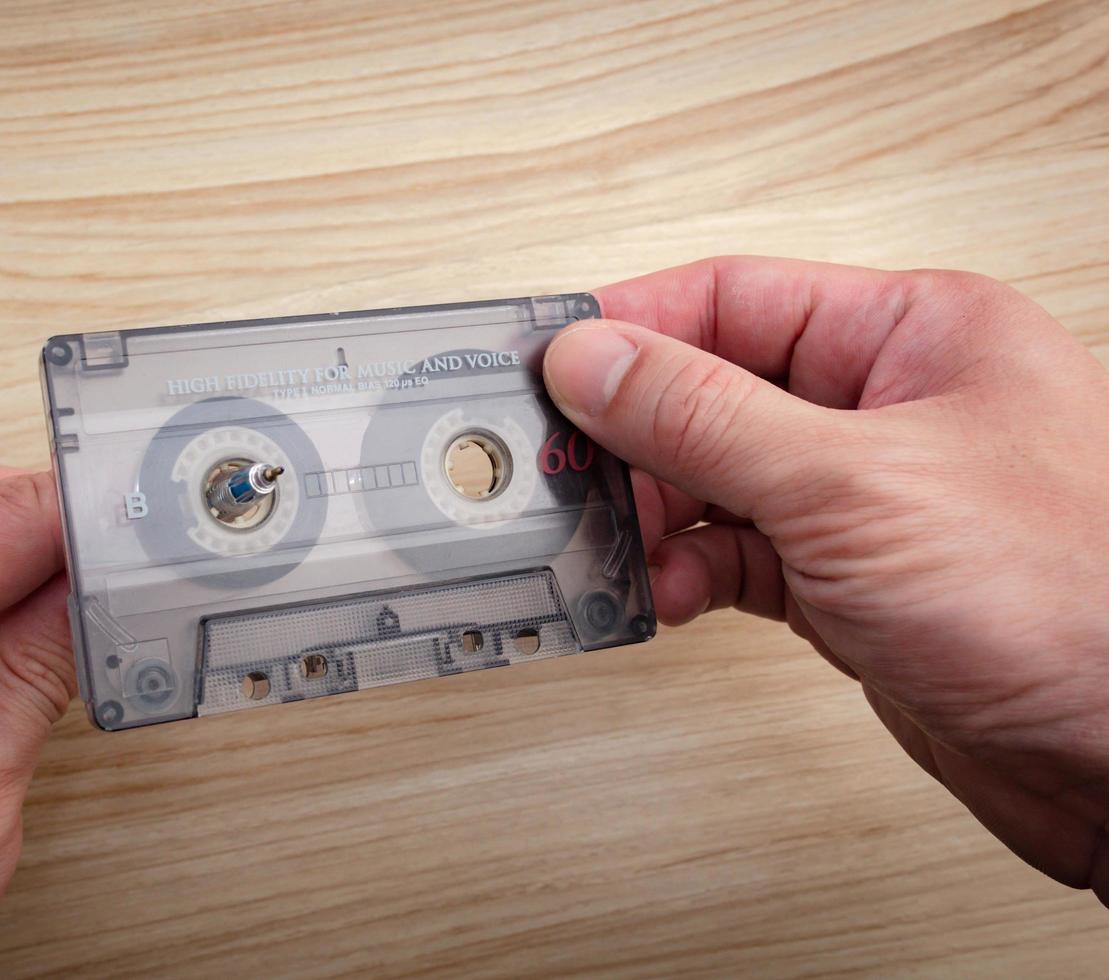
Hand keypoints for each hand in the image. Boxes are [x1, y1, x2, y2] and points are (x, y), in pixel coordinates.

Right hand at [544, 257, 1108, 902]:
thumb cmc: (1071, 599)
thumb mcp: (852, 484)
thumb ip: (704, 417)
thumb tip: (592, 359)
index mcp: (912, 334)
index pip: (731, 299)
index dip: (627, 328)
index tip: (544, 366)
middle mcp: (885, 407)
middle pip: (711, 391)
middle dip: (630, 438)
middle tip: (561, 476)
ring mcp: (866, 498)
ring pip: (716, 481)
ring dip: (651, 517)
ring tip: (609, 547)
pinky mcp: (851, 582)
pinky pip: (736, 556)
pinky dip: (688, 575)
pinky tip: (663, 595)